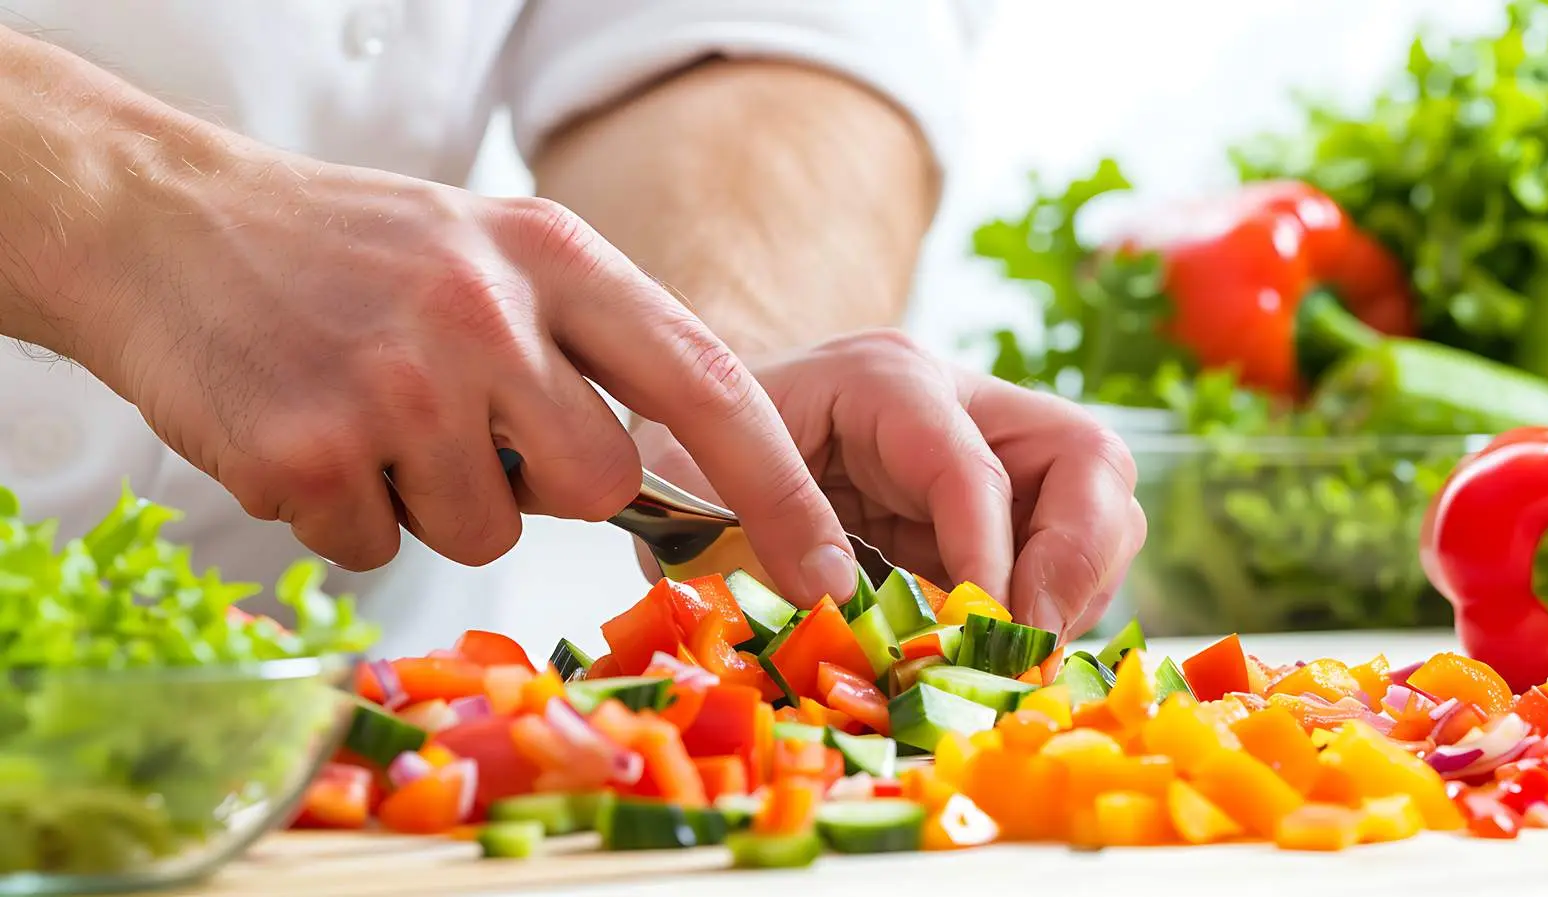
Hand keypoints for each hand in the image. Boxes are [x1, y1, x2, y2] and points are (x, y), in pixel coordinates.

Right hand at [15, 118, 857, 599]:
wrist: (171, 224)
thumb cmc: (355, 251)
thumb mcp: (494, 251)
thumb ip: (590, 346)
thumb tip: (676, 480)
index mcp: (554, 254)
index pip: (709, 383)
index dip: (779, 489)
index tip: (829, 570)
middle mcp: (486, 311)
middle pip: (600, 486)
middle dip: (547, 484)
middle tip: (466, 423)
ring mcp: (396, 380)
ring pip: (485, 532)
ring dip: (435, 499)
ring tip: (373, 412)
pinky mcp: (307, 447)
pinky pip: (375, 549)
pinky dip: (348, 513)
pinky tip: (312, 433)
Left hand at [632, 330, 1145, 637]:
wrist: (696, 413)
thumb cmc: (693, 440)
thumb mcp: (699, 478)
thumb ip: (767, 528)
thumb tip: (841, 606)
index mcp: (885, 380)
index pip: (975, 467)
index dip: (989, 559)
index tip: (978, 640)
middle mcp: (956, 397)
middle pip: (1089, 457)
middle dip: (1077, 562)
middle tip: (1027, 648)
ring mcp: (986, 440)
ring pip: (1100, 498)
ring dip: (1076, 587)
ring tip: (1011, 655)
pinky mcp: (994, 490)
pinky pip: (1067, 539)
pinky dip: (1053, 598)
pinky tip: (997, 642)